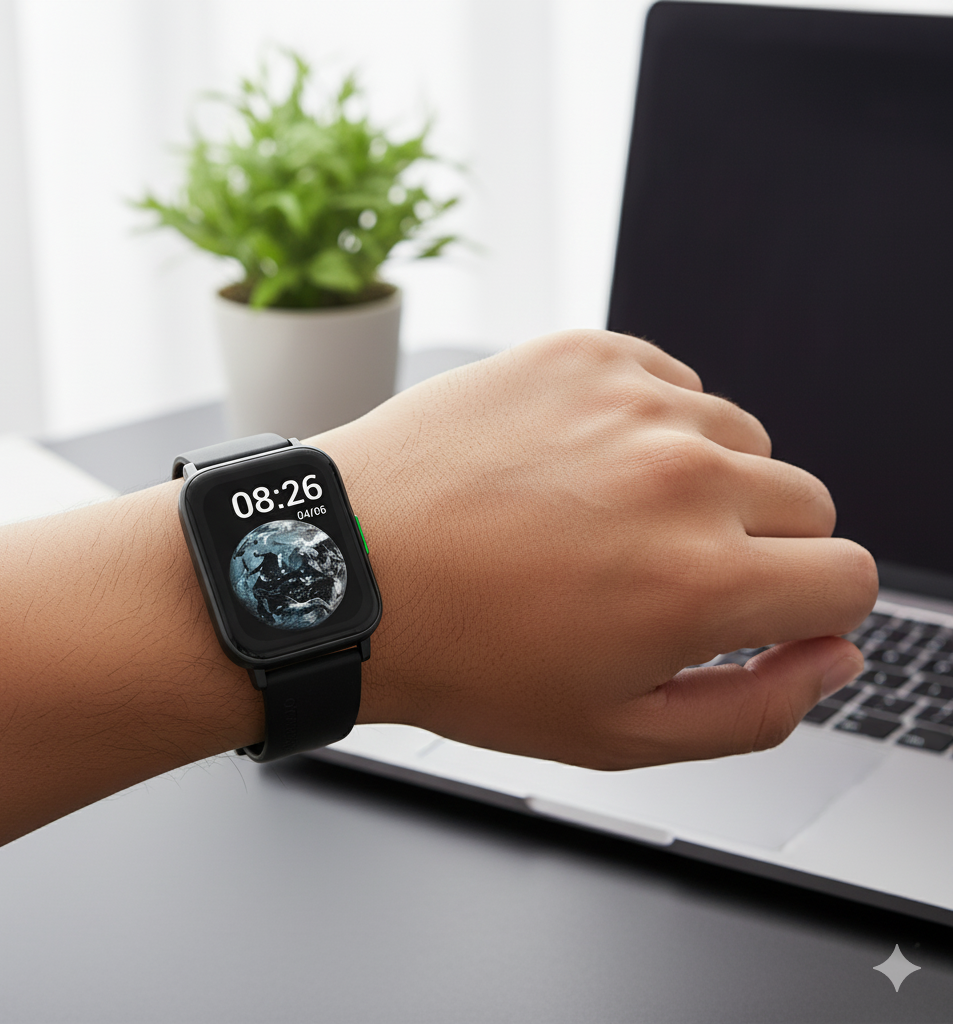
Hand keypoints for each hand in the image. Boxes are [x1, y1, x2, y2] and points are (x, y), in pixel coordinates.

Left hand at [314, 329, 875, 768]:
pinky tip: (576, 465)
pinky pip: (671, 383)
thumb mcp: (612, 732)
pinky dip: (647, 425)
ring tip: (606, 518)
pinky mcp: (583, 354)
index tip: (762, 613)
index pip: (849, 579)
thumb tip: (831, 657)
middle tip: (664, 572)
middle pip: (807, 503)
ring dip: (702, 480)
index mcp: (700, 582)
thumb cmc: (462, 656)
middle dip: (759, 548)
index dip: (811, 609)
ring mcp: (632, 402)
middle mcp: (681, 478)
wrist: (345, 571)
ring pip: (742, 437)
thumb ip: (751, 710)